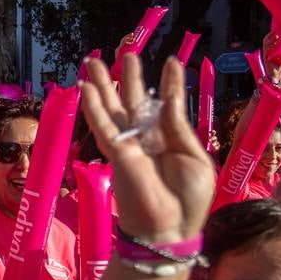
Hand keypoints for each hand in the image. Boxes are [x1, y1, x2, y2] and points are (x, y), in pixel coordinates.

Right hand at [79, 54, 213, 241]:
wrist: (171, 228)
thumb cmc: (190, 197)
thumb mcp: (195, 158)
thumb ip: (178, 126)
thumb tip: (168, 96)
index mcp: (170, 139)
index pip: (167, 103)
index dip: (170, 83)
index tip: (172, 62)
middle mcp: (147, 137)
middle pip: (133, 100)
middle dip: (128, 76)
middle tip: (125, 51)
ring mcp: (129, 144)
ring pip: (113, 108)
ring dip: (103, 83)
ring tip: (93, 60)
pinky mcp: (116, 153)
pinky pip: (103, 125)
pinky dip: (94, 106)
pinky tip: (85, 87)